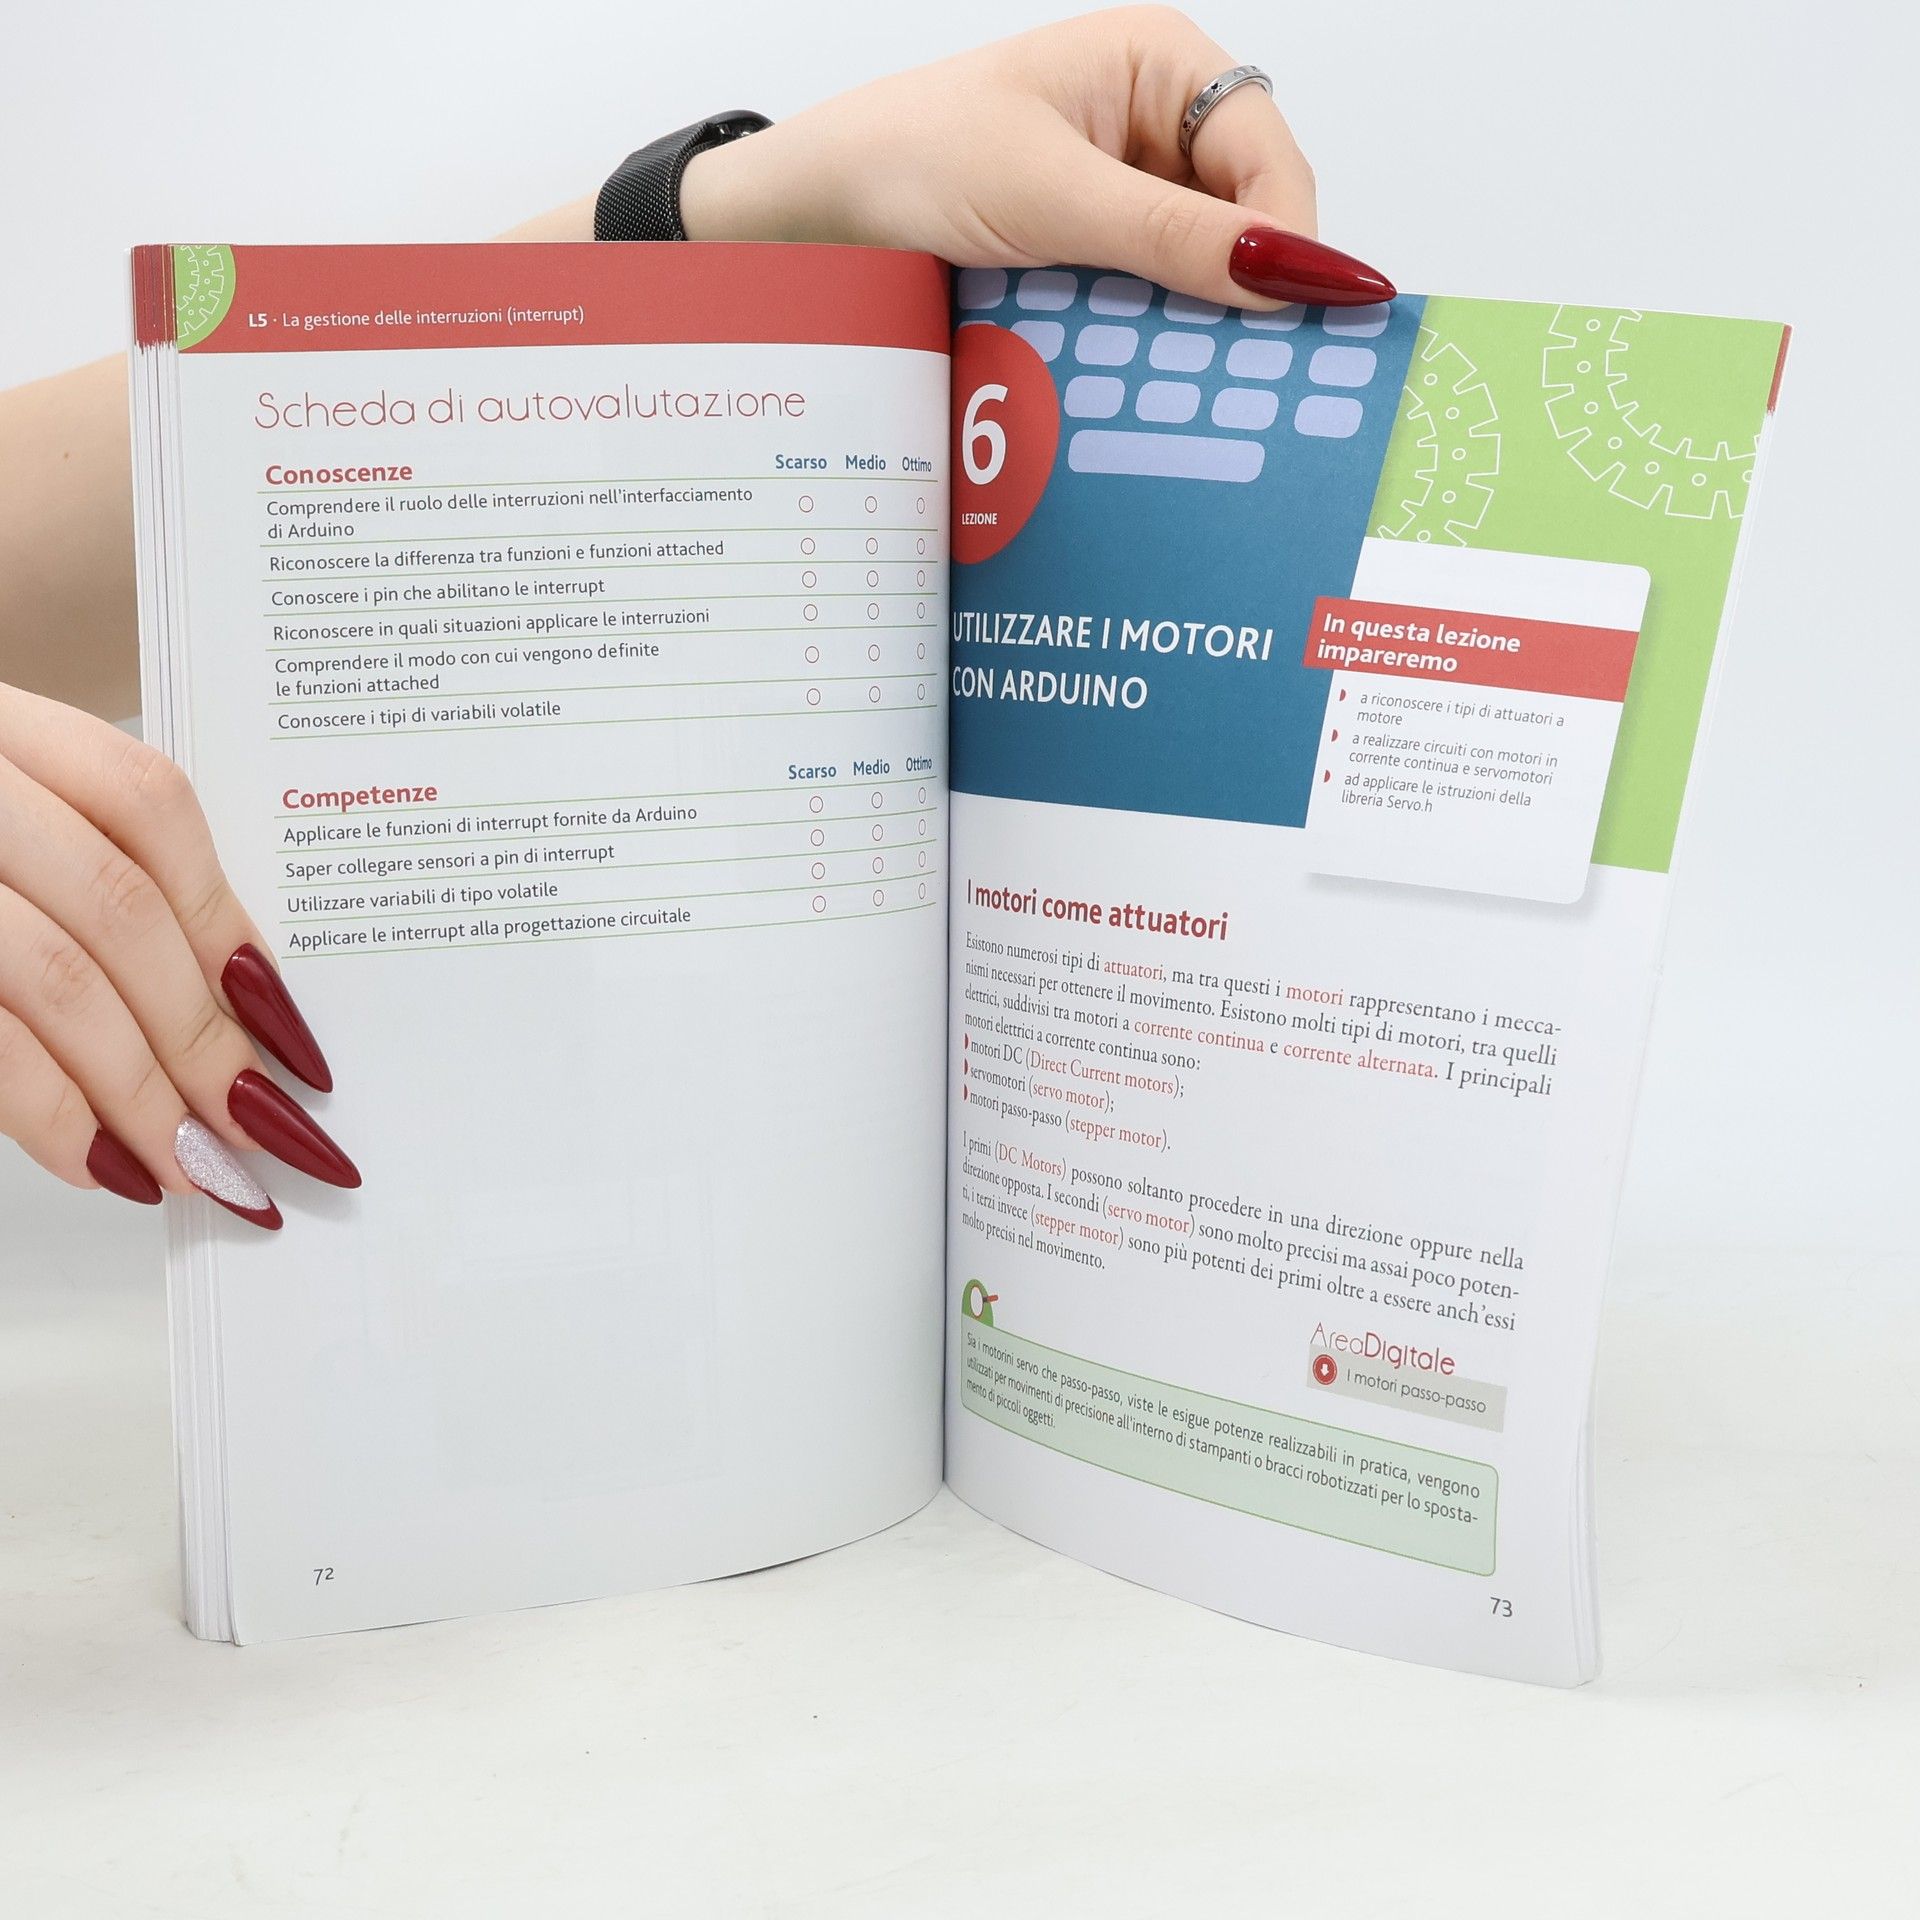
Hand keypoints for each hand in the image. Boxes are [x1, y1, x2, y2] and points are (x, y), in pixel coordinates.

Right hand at [0, 687, 357, 1226]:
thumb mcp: (4, 819)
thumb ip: (91, 876)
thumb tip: (237, 1012)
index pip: (148, 807)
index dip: (234, 929)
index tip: (297, 1038)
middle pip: (114, 905)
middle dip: (205, 1039)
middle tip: (272, 1137)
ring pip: (49, 972)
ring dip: (139, 1092)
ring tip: (202, 1172)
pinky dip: (42, 1109)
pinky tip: (100, 1162)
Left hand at [679, 6, 1391, 307]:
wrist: (813, 213)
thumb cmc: (912, 160)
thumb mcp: (1052, 196)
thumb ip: (1174, 238)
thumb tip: (1295, 272)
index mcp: (1157, 65)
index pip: (1268, 157)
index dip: (1287, 239)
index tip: (1290, 321)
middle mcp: (1154, 123)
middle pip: (1245, 218)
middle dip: (1240, 291)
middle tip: (1236, 375)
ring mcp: (1124, 193)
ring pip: (1201, 272)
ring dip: (1190, 325)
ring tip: (1178, 381)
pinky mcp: (1092, 253)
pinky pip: (1149, 302)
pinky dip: (1146, 339)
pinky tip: (1135, 372)